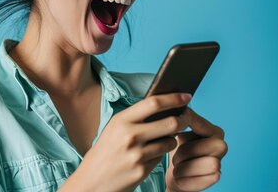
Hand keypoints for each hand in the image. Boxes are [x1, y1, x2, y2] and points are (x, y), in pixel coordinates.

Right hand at [61, 93, 191, 191]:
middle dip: (182, 120)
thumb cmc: (105, 152)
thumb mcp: (114, 128)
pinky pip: (162, 157)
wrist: (91, 182)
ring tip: (162, 141)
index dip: (174, 98)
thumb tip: (164, 106)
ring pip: (170, 141)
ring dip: (172, 140)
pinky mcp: (142, 170)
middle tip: (185, 120)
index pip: (154, 103)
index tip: (186, 96)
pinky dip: (161, 155)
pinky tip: (150, 156)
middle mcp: (130, 135)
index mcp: (121, 120)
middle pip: (170, 122)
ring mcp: (136, 154)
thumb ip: (136, 117)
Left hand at [165, 106, 227, 191]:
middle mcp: (222, 145)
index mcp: (215, 131)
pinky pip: (194, 179)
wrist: (180, 177)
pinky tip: (183, 178)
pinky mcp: (216, 177)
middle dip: (178, 154)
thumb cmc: (179, 152)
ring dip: (180, 168)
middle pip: (191, 148)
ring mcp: (221, 162)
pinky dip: (183, 180)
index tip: (171, 131)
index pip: (195, 123)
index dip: (180, 126)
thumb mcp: (178, 134)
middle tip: (176, 157)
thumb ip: (182, 121)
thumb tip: (180, 107)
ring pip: (192, 164)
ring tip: (179, 167)